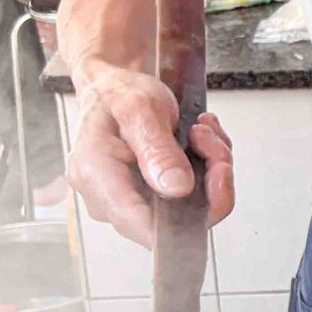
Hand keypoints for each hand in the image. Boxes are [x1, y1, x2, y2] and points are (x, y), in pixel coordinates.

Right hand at [64, 61, 233, 244]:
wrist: (114, 87)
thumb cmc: (117, 94)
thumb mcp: (140, 108)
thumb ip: (157, 149)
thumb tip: (176, 188)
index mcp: (95, 175)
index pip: (139, 224)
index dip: (183, 221)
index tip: (216, 180)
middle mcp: (107, 197)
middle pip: (171, 220)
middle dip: (208, 182)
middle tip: (208, 140)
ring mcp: (129, 201)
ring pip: (188, 209)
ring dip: (210, 172)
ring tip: (202, 133)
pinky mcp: (149, 198)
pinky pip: (190, 199)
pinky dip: (206, 171)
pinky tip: (199, 142)